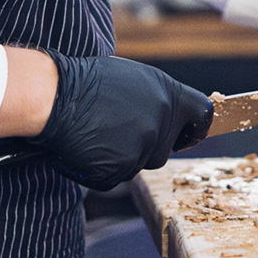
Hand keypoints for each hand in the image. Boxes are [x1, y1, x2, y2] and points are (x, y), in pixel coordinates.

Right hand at [37, 54, 212, 191]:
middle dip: (145, 146)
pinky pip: (114, 177)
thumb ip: (157, 99)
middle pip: (164, 150)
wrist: (54, 95)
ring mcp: (141, 149)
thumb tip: (170, 116)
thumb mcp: (135, 79)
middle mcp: (161, 123)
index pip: (203, 116)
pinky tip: (87, 148)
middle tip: (116, 130)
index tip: (188, 135)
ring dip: (121, 157)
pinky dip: (101, 169)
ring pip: (138, 164)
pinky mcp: (119, 170)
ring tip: (98, 134)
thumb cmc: (89, 81)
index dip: (195, 129)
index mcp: (169, 95)